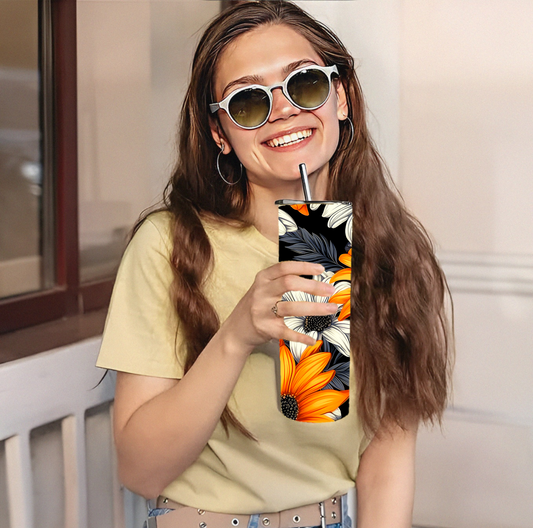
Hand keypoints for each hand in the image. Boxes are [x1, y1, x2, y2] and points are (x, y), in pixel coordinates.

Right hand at [221, 261, 337, 351]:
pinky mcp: (265, 329)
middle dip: (313, 286)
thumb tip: (312, 278)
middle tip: (330, 290)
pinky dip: (302, 337)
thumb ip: (281, 281)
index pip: (284, 268)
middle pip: (289, 283)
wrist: (235, 331)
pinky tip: (313, 339)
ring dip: (315, 308)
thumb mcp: (263, 288)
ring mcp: (262, 311)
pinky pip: (287, 332)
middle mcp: (261, 293)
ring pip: (292, 307)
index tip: (321, 270)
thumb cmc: (255, 307)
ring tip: (331, 309)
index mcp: (262, 279)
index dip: (304, 267)